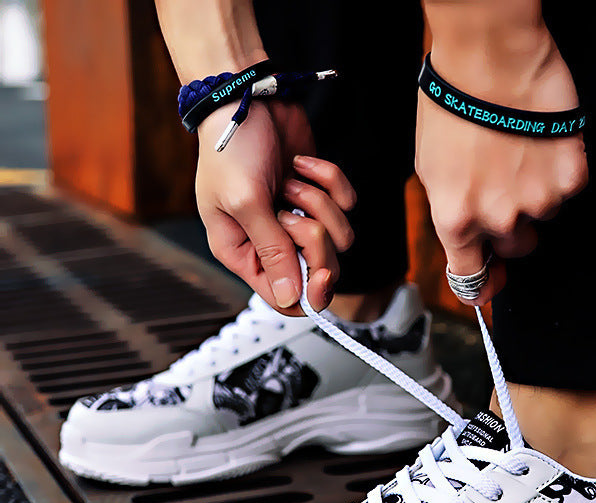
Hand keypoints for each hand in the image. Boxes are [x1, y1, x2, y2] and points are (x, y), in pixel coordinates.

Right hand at [195, 102, 354, 315]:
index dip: (309, 293)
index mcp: (243, 253)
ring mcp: (297, 218)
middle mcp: (271, 242)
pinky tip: (302, 163)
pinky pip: (346, 205)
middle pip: (319, 270)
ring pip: (339, 238)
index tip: (322, 275)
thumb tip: (289, 298)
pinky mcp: (319, 194)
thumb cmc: (232, 146)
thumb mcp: (246, 203)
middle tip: (293, 208)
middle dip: (314, 237)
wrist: (248, 95)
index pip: (284, 298)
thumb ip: (272, 252)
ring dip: (319, 203)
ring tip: (290, 180)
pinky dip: (330, 181)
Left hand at [415, 35, 587, 305]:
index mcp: (455, 221)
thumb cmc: (450, 105)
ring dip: (538, 192)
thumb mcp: (431, 170)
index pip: (471, 279)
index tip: (493, 280)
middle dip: (513, 225)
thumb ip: (452, 211)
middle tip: (507, 183)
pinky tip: (544, 140)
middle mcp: (498, 220)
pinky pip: (569, 188)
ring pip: (545, 215)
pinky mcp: (570, 176)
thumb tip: (468, 234)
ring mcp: (538, 201)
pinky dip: (561, 170)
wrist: (489, 56)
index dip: (484, 284)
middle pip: (516, 246)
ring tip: (523, 149)